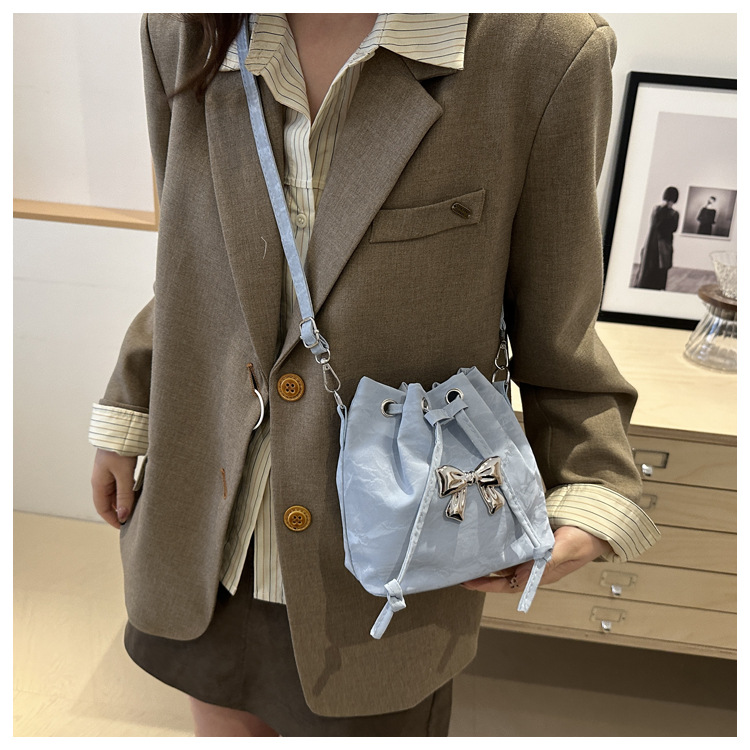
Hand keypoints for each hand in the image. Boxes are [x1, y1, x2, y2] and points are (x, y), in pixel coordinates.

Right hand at [91, 449, 137, 528]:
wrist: (120, 428)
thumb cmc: (119, 450)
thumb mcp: (123, 474)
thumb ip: (124, 495)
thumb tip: (123, 516)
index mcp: (98, 483)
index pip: (102, 508)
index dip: (112, 519)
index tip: (125, 527)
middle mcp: (102, 480)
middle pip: (109, 502)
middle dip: (120, 511)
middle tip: (134, 520)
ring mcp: (109, 473)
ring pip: (116, 493)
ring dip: (126, 501)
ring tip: (139, 509)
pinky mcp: (118, 467)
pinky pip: (122, 484)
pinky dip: (129, 491)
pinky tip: (140, 493)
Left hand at [461, 525, 611, 593]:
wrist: (597, 525)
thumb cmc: (584, 538)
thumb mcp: (567, 548)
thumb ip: (548, 560)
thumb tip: (525, 575)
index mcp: (542, 574)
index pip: (510, 585)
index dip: (488, 585)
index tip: (469, 582)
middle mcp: (535, 567)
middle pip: (503, 576)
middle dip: (483, 574)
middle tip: (460, 569)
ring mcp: (535, 555)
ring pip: (507, 562)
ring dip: (490, 561)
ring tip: (469, 556)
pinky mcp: (535, 542)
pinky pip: (514, 547)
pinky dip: (501, 546)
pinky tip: (489, 541)